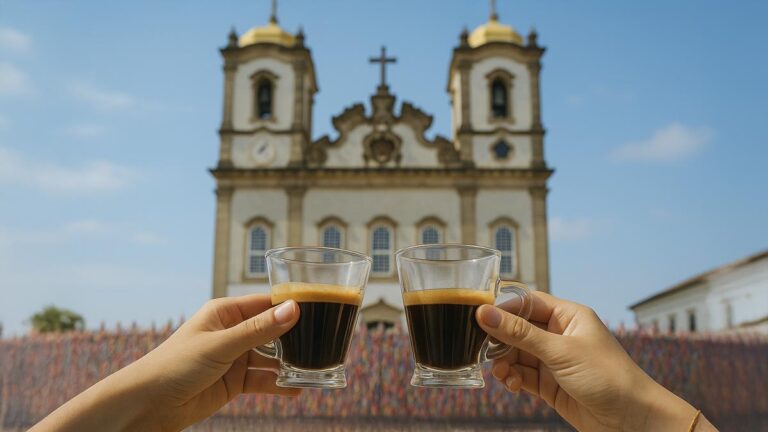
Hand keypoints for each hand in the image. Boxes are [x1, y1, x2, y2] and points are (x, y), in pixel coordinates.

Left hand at [31, 294, 300, 431]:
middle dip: (297, 337)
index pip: (267, 303)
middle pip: (273, 331)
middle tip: (326, 340)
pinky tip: (298, 389)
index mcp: (226, 312)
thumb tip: (293, 310)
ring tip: (317, 368)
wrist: (147, 405)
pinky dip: (279, 385)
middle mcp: (233, 332)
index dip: (293, 305)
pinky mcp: (234, 382)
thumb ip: (259, 330)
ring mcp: (235, 358)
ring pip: (271, 358)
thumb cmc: (175, 365)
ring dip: (291, 364)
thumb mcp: (221, 345)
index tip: (322, 307)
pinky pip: (263, 380)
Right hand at [476, 292, 716, 431]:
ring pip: (517, 354)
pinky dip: (513, 379)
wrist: (633, 420)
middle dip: (500, 340)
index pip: (527, 302)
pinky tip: (513, 385)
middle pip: (518, 329)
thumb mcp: (560, 351)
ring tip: (503, 373)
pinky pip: (523, 375)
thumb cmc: (607, 377)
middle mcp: (559, 335)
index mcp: (568, 316)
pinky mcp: (551, 384)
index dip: (503, 309)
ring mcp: (554, 360)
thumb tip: (485, 314)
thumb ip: (520, 333)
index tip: (479, 318)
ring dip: (505, 363)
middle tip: (485, 350)